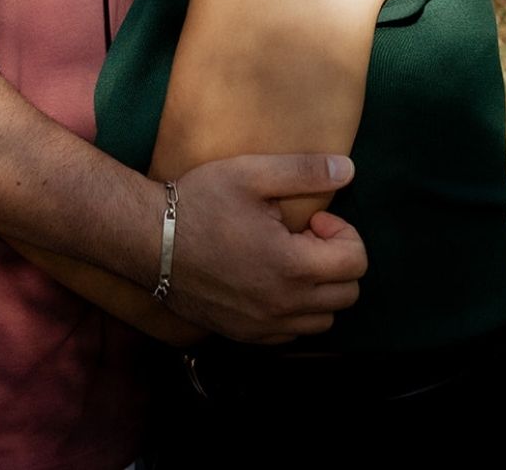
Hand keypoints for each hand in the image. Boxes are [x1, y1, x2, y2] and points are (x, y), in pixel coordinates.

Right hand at [164, 153, 365, 341]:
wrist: (149, 239)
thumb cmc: (199, 203)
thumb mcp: (251, 173)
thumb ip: (305, 171)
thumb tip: (348, 170)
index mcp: (291, 266)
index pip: (355, 262)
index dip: (342, 232)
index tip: (312, 219)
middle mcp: (283, 306)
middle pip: (347, 294)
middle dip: (336, 260)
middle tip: (303, 236)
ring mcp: (263, 327)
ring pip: (323, 319)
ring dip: (319, 288)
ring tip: (289, 258)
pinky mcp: (245, 336)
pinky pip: (292, 333)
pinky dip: (295, 310)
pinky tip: (270, 280)